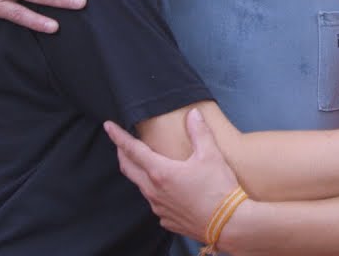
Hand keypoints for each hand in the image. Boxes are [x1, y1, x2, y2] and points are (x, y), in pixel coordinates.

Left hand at [105, 109, 239, 239]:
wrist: (229, 224)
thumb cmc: (219, 190)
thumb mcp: (211, 155)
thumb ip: (199, 132)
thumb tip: (193, 115)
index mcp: (161, 172)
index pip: (132, 150)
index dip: (118, 136)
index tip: (109, 127)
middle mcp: (154, 191)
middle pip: (129, 168)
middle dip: (122, 153)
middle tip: (121, 143)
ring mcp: (159, 208)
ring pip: (141, 186)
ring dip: (139, 172)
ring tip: (145, 163)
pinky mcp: (167, 220)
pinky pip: (155, 203)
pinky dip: (155, 191)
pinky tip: (166, 188)